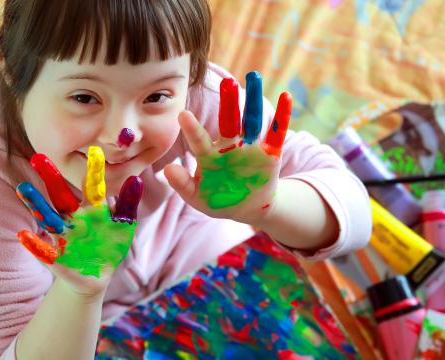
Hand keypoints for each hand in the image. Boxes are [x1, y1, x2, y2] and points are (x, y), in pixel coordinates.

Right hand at [15, 147, 142, 295]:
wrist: (96, 276)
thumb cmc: (109, 246)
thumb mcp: (123, 225)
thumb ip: (128, 204)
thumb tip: (136, 178)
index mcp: (91, 209)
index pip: (91, 186)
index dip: (93, 171)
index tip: (94, 150)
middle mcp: (73, 218)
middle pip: (60, 195)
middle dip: (50, 178)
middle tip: (38, 157)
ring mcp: (63, 236)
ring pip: (47, 217)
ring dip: (36, 204)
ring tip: (23, 188)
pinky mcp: (56, 258)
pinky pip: (44, 250)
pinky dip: (34, 244)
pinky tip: (24, 234)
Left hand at [164, 71, 291, 224]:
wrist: (246, 208)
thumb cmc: (217, 200)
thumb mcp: (197, 197)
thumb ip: (182, 184)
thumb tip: (167, 169)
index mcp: (209, 156)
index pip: (199, 141)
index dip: (192, 129)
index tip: (182, 114)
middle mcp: (229, 146)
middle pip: (228, 121)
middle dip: (228, 102)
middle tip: (226, 82)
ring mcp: (250, 147)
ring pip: (252, 120)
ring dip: (253, 100)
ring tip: (253, 76)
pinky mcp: (270, 152)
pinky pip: (277, 132)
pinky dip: (282, 115)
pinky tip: (286, 96)